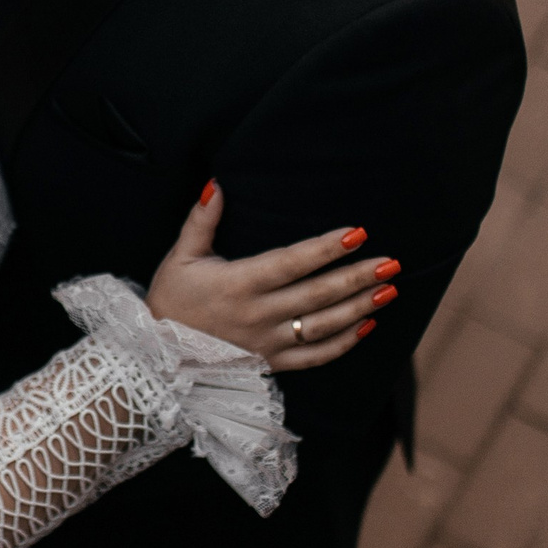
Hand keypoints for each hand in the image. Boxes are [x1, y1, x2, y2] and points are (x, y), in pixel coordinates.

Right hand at [147, 184, 397, 371]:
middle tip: (391, 262)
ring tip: (388, 289)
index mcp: (239, 284)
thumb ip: (201, 220)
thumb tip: (216, 183)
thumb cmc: (171, 302)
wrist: (157, 359)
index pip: (291, 262)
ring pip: (322, 326)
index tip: (357, 233)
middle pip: (317, 295)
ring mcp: (267, 343)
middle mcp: (258, 315)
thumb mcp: (180, 256)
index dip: (326, 248)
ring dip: (359, 307)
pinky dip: (343, 343)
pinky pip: (314, 356)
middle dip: (357, 277)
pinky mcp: (272, 364)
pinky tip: (366, 325)